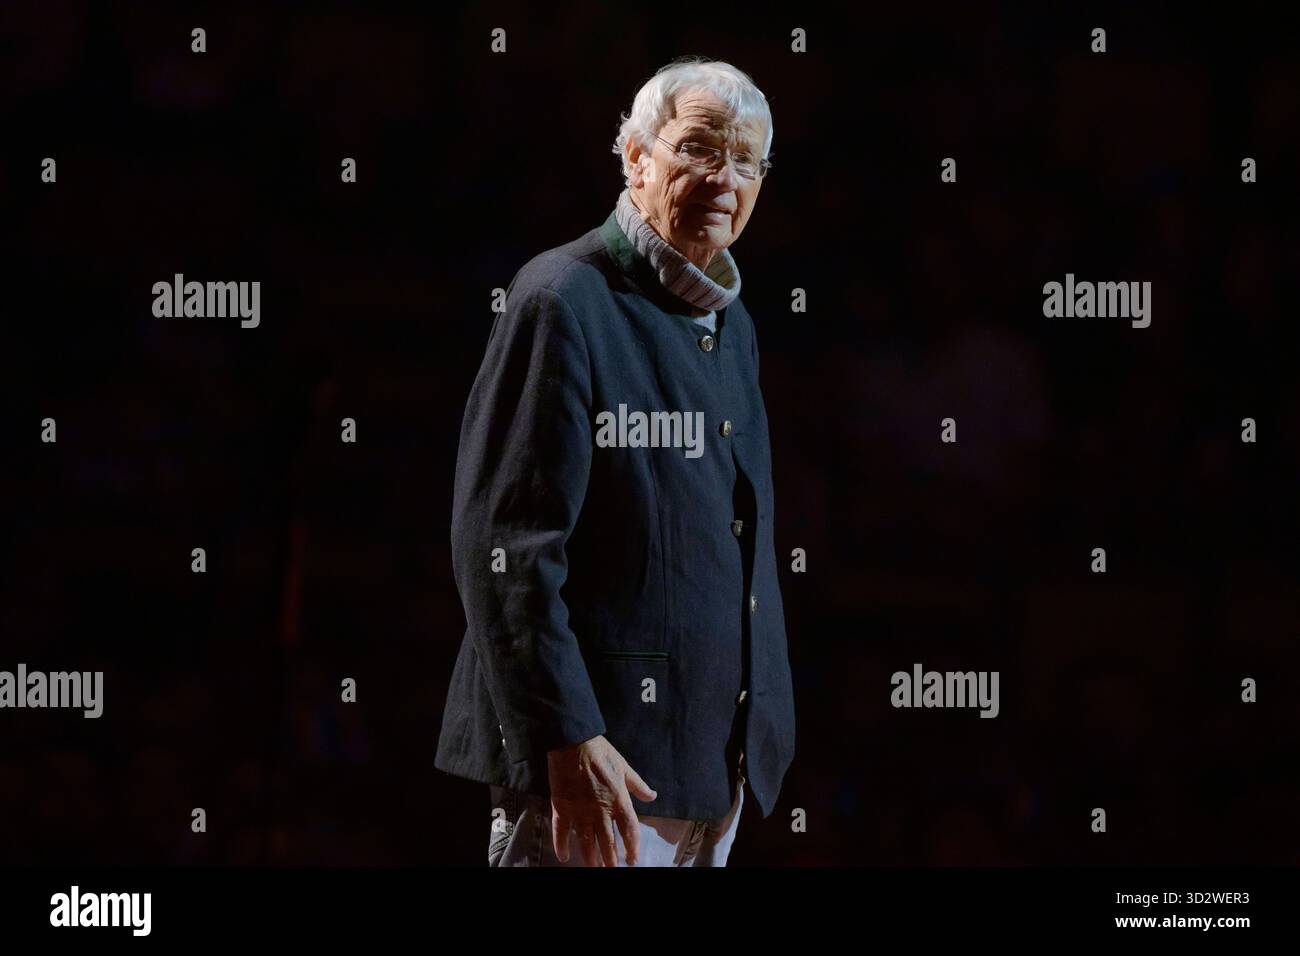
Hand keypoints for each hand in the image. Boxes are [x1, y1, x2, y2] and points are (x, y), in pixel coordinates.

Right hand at [547, 734, 656, 865]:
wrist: (573, 742)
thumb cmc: (601, 753)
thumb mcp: (625, 767)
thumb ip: (638, 785)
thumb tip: (653, 796)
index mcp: (619, 800)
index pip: (629, 830)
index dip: (632, 847)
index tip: (632, 860)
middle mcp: (601, 811)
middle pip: (608, 841)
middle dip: (611, 860)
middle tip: (612, 871)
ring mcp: (580, 811)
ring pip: (586, 842)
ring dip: (591, 858)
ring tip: (593, 868)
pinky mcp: (562, 808)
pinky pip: (561, 831)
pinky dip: (561, 845)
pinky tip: (564, 857)